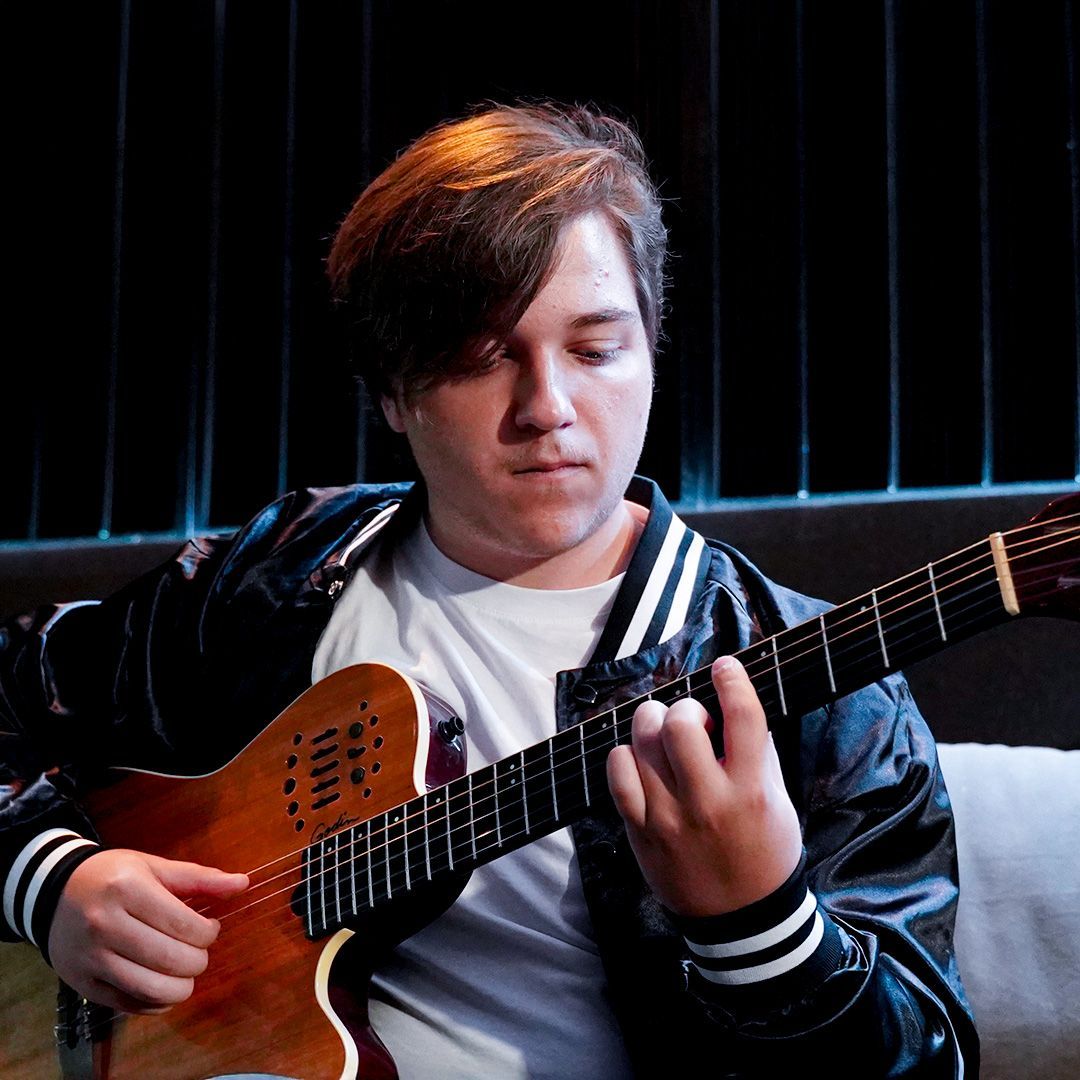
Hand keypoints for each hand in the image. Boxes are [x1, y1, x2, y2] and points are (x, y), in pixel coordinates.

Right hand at [48, 849, 248, 1013]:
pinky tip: (163, 984)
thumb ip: (200, 878)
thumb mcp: (155, 866)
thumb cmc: (114, 876)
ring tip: (185, 969)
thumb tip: (243, 884)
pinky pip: (130, 1005)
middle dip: (198, 961)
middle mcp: (105, 925)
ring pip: (152, 989)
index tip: (210, 928)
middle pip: (172, 960)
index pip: (185, 925)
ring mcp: (91, 958)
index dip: (208, 933)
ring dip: (181, 986)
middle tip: (198, 950)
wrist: (55, 893)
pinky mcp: (83, 985)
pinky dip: (157, 1002)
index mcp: (127, 889)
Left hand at [606, 655, 801, 916]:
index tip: (726, 666)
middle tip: (691, 720)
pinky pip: (617, 773)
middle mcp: (707, 802)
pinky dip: (625, 755)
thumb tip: (733, 700)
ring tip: (663, 734)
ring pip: (642, 742)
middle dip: (683, 706)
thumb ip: (757, 752)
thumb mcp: (777, 800)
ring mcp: (668, 817)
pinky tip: (641, 760)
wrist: (741, 920)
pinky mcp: (640, 830)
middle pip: (680, 724)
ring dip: (652, 723)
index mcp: (750, 791)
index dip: (733, 680)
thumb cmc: (764, 851)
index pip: (743, 718)